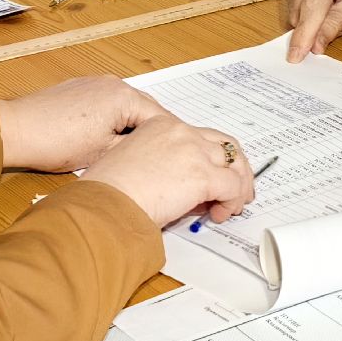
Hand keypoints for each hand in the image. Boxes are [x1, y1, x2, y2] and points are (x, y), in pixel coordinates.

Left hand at [0, 76, 170, 171]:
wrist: (16, 130)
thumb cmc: (53, 141)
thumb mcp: (103, 153)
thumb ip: (135, 149)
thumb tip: (152, 153)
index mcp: (123, 96)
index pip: (160, 118)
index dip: (167, 141)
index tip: (174, 156)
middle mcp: (113, 83)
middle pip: (145, 109)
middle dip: (151, 132)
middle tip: (157, 156)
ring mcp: (96, 83)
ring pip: (127, 107)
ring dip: (131, 126)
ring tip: (130, 150)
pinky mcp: (82, 88)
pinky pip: (109, 103)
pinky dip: (114, 119)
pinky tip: (107, 137)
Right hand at [81, 115, 254, 227]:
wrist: (103, 204)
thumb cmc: (108, 192)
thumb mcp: (139, 167)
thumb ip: (167, 169)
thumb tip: (190, 192)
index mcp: (161, 125)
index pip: (201, 137)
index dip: (212, 160)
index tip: (213, 180)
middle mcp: (181, 132)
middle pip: (225, 145)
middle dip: (236, 168)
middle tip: (237, 190)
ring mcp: (193, 151)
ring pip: (235, 164)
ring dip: (239, 186)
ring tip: (232, 206)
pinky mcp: (202, 175)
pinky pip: (233, 187)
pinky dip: (232, 202)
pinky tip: (220, 215)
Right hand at [284, 0, 341, 62]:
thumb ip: (334, 25)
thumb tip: (314, 46)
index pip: (312, 5)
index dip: (304, 33)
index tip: (296, 56)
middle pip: (300, 7)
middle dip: (313, 25)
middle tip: (339, 23)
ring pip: (294, 4)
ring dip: (311, 16)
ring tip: (335, 7)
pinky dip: (307, 5)